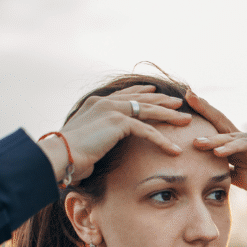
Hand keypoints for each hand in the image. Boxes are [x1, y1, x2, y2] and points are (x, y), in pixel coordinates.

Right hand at [38, 85, 191, 185]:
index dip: (142, 92)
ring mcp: (112, 110)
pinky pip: (147, 130)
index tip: (155, 91)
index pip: (124, 94)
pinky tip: (174, 150)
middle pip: (141, 98)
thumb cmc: (68, 155)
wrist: (59, 155)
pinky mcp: (118, 123)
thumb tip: (96, 148)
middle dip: (163, 100)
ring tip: (187, 121)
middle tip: (180, 103)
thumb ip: (95, 137)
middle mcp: (105, 103)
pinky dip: (163, 140)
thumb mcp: (84, 142)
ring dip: (170, 116)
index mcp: (96, 104)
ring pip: (149, 111)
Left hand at [186, 91, 246, 198]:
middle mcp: (242, 138)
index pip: (215, 129)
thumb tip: (208, 179)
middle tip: (187, 96)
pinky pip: (244, 146)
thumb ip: (227, 174)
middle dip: (203, 109)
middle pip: (219, 121)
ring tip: (196, 141)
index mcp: (236, 145)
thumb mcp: (242, 179)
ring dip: (212, 139)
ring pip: (228, 136)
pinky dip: (230, 148)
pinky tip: (219, 151)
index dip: (200, 117)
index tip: (182, 108)